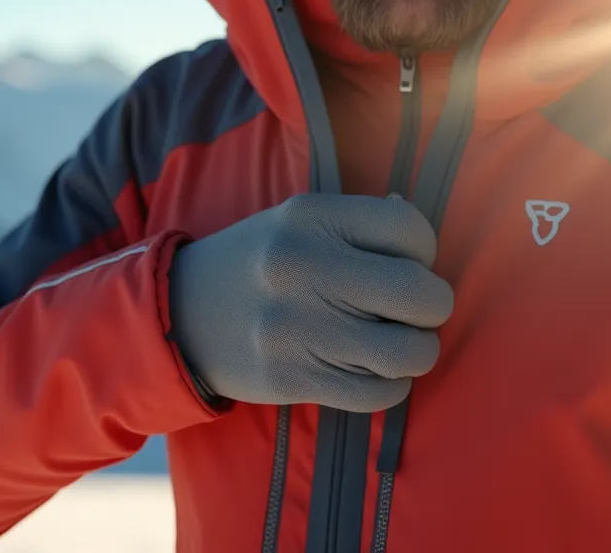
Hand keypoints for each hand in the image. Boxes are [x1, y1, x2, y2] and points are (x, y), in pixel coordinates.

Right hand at [168, 193, 452, 412]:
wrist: (179, 314)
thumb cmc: (259, 265)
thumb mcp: (299, 223)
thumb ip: (360, 225)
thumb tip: (422, 242)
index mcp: (310, 217)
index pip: (409, 230)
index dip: (424, 252)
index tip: (404, 264)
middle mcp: (304, 268)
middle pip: (419, 294)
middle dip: (431, 307)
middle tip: (413, 311)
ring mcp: (296, 327)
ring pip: (406, 353)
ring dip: (417, 351)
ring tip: (398, 344)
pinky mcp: (291, 378)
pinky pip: (377, 395)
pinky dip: (391, 386)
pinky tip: (373, 372)